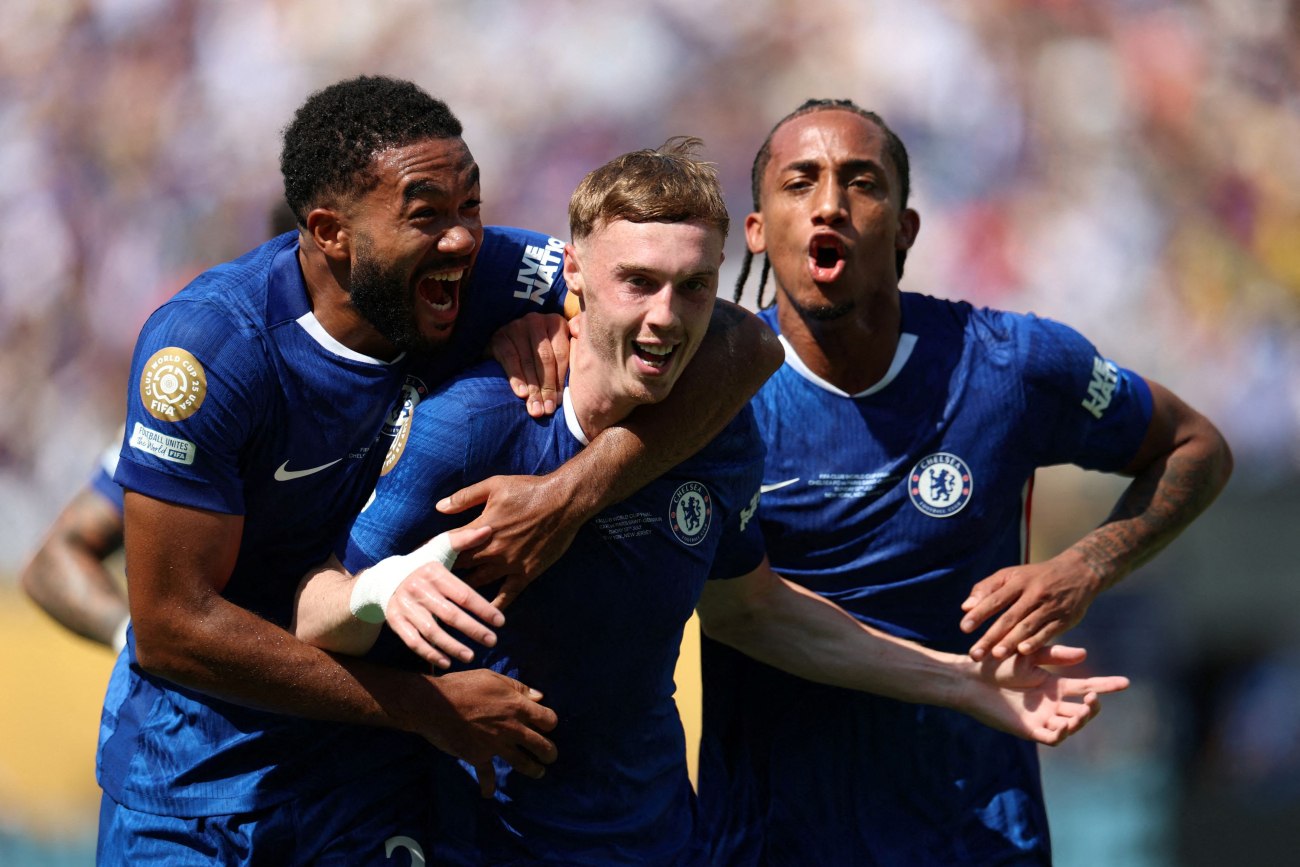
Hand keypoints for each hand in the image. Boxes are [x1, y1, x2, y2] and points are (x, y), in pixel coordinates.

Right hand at [386, 526, 503, 668]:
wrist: (383, 578)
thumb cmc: (421, 564)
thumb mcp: (439, 548)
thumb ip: (464, 540)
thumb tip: (490, 529)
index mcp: (433, 573)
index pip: (463, 594)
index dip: (483, 609)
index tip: (500, 621)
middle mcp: (418, 590)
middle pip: (450, 615)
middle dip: (473, 630)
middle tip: (493, 641)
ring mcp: (405, 607)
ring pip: (431, 631)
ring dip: (452, 646)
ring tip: (472, 656)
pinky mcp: (395, 622)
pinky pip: (413, 642)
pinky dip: (430, 654)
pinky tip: (447, 662)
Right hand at [415, 669, 557, 796]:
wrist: (435, 704)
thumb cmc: (464, 686)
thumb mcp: (493, 677)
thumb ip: (518, 688)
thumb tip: (538, 696)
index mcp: (517, 707)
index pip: (547, 719)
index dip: (550, 723)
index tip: (548, 726)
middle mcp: (511, 729)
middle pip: (540, 745)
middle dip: (549, 752)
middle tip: (551, 756)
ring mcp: (496, 745)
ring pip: (522, 762)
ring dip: (533, 769)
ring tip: (539, 773)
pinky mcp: (478, 757)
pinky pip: (486, 775)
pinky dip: (487, 787)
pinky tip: (488, 794)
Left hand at [437, 472, 585, 607]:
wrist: (564, 502)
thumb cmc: (529, 490)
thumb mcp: (494, 486)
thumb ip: (465, 497)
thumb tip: (439, 507)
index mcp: (480, 528)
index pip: (448, 544)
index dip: (431, 552)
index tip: (416, 562)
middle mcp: (492, 549)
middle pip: (459, 566)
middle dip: (441, 575)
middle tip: (425, 586)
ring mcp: (509, 564)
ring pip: (478, 582)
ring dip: (462, 591)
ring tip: (446, 601)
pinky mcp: (526, 573)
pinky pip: (507, 594)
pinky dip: (495, 606)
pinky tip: (484, 617)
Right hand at [490, 312, 571, 417]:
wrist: (503, 347)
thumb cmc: (536, 355)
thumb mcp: (554, 351)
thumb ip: (573, 355)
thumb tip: (587, 372)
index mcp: (557, 323)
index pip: (561, 355)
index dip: (560, 380)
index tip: (559, 402)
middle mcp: (537, 321)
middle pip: (545, 359)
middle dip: (547, 388)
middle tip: (547, 410)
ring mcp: (517, 326)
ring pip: (529, 362)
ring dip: (533, 389)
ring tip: (535, 409)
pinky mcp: (501, 336)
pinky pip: (511, 360)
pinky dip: (517, 379)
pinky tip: (522, 394)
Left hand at [956, 645, 1128, 744]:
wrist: (971, 679)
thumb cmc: (996, 665)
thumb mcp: (1029, 656)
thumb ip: (1055, 655)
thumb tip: (1084, 654)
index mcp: (1053, 685)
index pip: (1086, 687)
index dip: (1106, 685)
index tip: (1126, 682)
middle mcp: (1051, 704)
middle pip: (1082, 710)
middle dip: (1093, 706)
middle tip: (1094, 697)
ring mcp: (1042, 718)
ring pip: (1071, 725)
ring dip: (1080, 720)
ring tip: (1082, 710)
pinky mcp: (1029, 730)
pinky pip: (1052, 737)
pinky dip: (1062, 734)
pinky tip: (1065, 726)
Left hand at [960, 554, 1100, 660]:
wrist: (1079, 572)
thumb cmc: (1035, 577)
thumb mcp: (1012, 574)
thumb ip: (987, 589)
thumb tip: (965, 607)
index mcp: (1018, 581)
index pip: (995, 599)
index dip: (979, 613)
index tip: (964, 628)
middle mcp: (1034, 594)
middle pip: (1009, 617)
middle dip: (991, 636)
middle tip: (975, 654)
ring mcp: (1050, 607)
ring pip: (1027, 626)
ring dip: (1011, 641)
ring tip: (996, 655)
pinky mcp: (1065, 619)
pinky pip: (1048, 632)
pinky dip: (1036, 642)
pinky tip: (1023, 651)